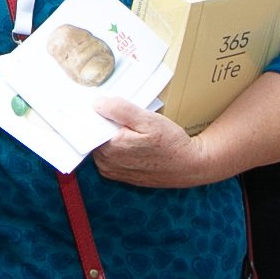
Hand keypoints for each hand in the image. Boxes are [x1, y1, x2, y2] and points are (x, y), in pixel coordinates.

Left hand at [89, 98, 225, 187]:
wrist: (190, 166)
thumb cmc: (171, 143)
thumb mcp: (148, 120)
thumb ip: (121, 110)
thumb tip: (97, 104)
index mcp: (109, 150)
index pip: (89, 127)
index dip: (95, 114)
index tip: (101, 103)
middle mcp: (106, 165)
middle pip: (95, 136)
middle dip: (105, 123)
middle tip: (120, 112)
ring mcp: (113, 172)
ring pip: (103, 145)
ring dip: (112, 134)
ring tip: (129, 125)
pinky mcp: (121, 175)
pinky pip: (111, 155)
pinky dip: (118, 144)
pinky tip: (132, 137)